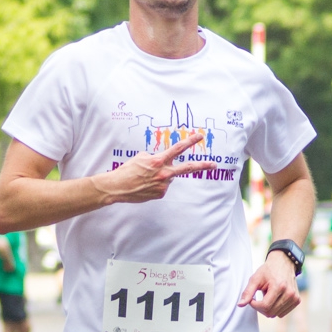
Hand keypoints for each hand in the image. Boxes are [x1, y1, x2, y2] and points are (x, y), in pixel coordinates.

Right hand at [92, 133, 216, 205]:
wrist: (117, 186)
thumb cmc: (127, 170)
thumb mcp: (141, 157)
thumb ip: (155, 157)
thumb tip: (162, 161)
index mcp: (159, 161)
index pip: (178, 148)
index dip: (190, 141)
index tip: (199, 137)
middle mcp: (164, 173)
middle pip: (187, 168)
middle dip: (202, 165)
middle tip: (214, 165)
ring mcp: (163, 185)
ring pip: (169, 177)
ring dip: (162, 176)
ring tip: (146, 178)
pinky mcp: (160, 194)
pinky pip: (163, 186)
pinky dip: (156, 184)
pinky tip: (146, 185)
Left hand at [239, 252, 300, 317]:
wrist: (283, 263)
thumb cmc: (268, 270)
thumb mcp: (255, 278)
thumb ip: (248, 292)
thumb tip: (240, 305)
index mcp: (279, 286)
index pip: (265, 306)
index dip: (255, 305)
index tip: (252, 299)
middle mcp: (289, 293)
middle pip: (270, 312)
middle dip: (261, 308)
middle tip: (258, 299)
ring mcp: (294, 297)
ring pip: (276, 314)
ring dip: (268, 309)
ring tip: (267, 297)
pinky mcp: (297, 300)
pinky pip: (282, 313)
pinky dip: (276, 309)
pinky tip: (274, 299)